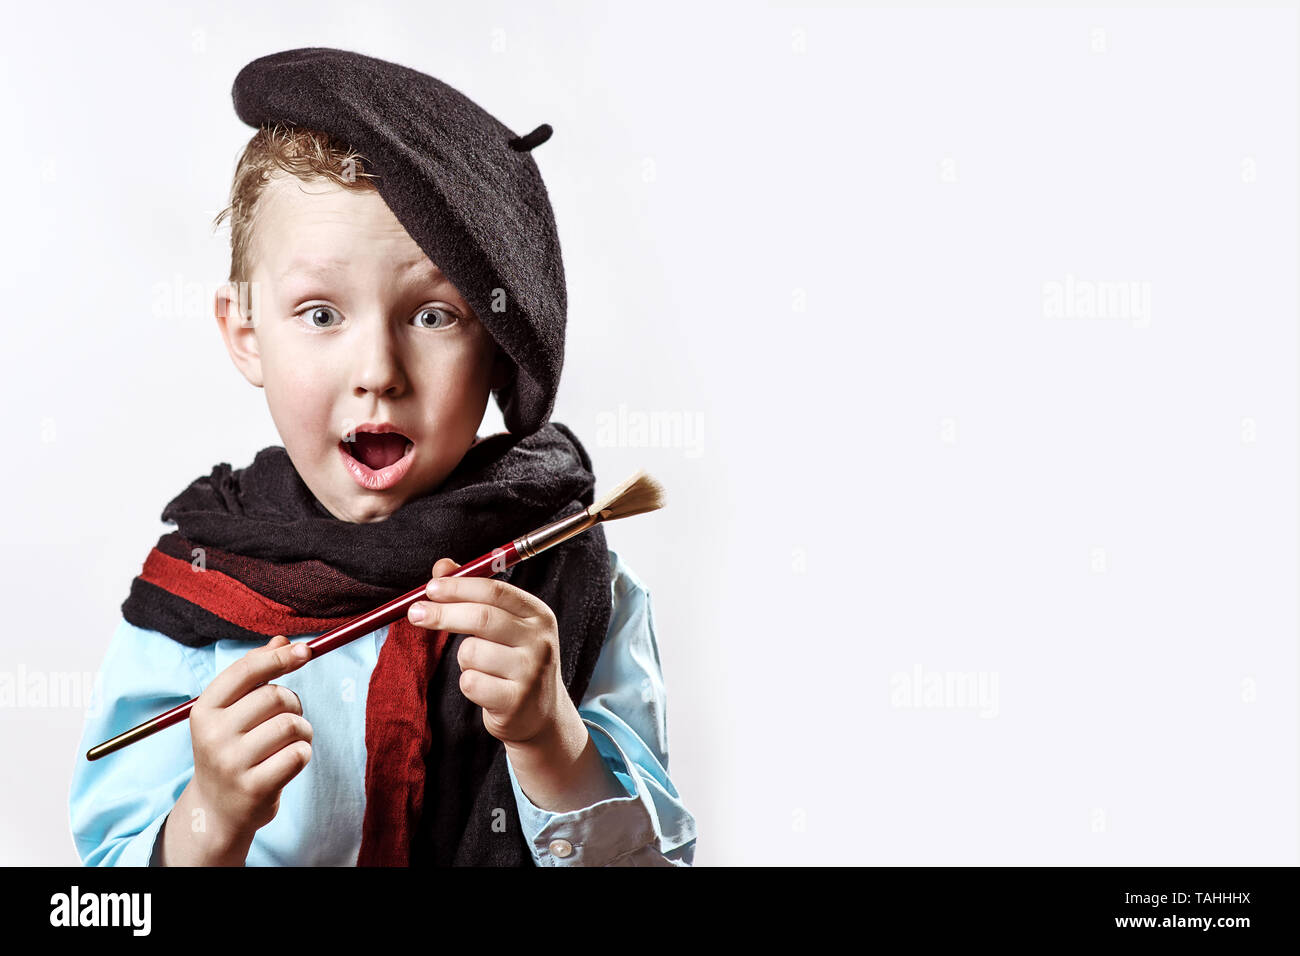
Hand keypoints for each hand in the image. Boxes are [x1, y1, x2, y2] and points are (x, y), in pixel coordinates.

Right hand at [188, 634, 313, 839]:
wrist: (216, 810)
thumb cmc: (232, 749)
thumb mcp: (231, 712)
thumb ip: (254, 675)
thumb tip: (282, 640)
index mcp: (204, 710)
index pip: (247, 670)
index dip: (280, 656)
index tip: (305, 651)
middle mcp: (213, 735)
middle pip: (275, 696)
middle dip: (292, 703)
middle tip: (288, 718)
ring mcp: (232, 763)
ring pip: (291, 724)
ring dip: (302, 729)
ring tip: (291, 741)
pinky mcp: (254, 788)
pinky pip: (299, 754)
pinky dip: (303, 753)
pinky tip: (289, 761)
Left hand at [408, 558, 569, 746]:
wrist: (539, 713)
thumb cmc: (513, 660)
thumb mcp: (503, 624)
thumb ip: (474, 593)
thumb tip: (442, 567)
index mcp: (538, 614)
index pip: (495, 591)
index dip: (459, 587)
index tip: (430, 588)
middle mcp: (540, 641)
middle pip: (482, 618)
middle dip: (443, 614)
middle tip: (415, 613)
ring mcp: (530, 672)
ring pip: (471, 653)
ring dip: (462, 658)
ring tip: (479, 666)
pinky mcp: (515, 701)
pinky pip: (470, 682)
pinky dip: (468, 683)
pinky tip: (485, 687)